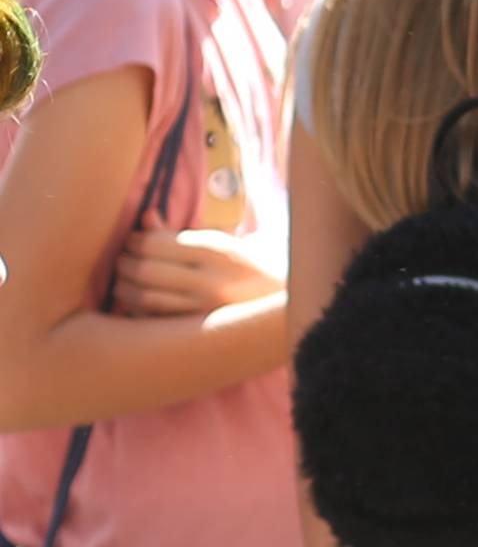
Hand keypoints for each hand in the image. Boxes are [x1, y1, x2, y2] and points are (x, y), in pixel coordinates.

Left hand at [113, 225, 286, 317]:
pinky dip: (138, 311)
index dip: (135, 241)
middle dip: (125, 263)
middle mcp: (211, 281)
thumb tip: (147, 216)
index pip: (157, 244)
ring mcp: (206, 310)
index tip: (132, 241)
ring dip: (125, 289)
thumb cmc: (250, 267)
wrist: (288, 304)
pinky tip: (136, 304)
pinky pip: (157, 321)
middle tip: (122, 260)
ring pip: (146, 298)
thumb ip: (180, 233)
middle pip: (147, 270)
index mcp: (217, 252)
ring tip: (122, 282)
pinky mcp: (201, 331)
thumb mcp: (222, 243)